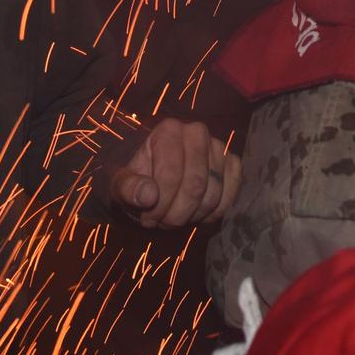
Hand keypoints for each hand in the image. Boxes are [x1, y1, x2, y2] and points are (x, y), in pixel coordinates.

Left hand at [107, 118, 240, 228]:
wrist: (156, 175)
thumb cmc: (138, 178)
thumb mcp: (122, 183)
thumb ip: (128, 188)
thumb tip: (148, 196)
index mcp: (168, 131)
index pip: (171, 174)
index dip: (160, 204)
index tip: (148, 219)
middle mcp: (197, 132)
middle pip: (195, 185)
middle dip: (177, 214)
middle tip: (163, 223)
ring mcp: (219, 147)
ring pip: (213, 194)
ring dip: (193, 216)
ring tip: (175, 218)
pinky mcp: (232, 162)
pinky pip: (231, 194)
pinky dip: (214, 213)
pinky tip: (196, 215)